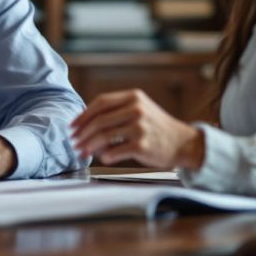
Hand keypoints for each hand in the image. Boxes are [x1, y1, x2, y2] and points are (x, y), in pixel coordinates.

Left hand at [70, 89, 204, 168]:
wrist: (183, 143)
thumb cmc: (156, 128)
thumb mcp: (139, 110)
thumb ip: (116, 112)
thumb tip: (84, 124)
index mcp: (133, 97)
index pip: (101, 103)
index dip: (83, 115)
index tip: (73, 126)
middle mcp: (136, 109)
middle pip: (99, 120)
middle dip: (82, 133)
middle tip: (74, 142)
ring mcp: (139, 126)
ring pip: (104, 136)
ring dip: (89, 146)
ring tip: (82, 152)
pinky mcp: (142, 145)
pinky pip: (115, 151)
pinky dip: (105, 156)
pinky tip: (104, 158)